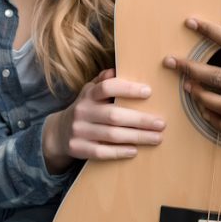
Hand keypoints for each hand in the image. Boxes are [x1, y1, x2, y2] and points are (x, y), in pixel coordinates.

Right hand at [42, 68, 164, 173]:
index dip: (127, 89)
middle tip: (161, 123)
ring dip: (137, 137)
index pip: (107, 87)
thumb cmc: (86, 108)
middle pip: (114, 115)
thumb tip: (117, 69)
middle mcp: (82, 111)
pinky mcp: (78, 148)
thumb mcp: (91, 91)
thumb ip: (104, 81)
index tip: (149, 91)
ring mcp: (79, 131)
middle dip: (140, 120)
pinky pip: (101, 152)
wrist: (59, 132)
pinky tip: (135, 150)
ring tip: (156, 137)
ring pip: (111, 135)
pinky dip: (119, 152)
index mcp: (88, 94)